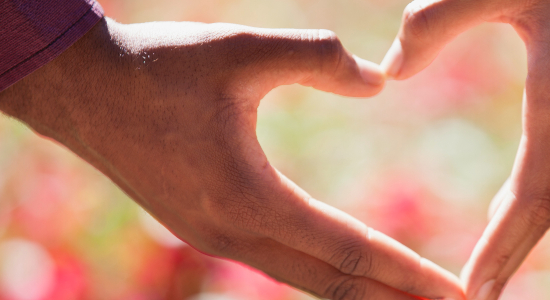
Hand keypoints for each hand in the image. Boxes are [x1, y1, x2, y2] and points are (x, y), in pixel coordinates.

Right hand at [0, 18, 464, 299]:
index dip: (406, 273)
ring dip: (358, 293)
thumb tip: (379, 82)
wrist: (84, 90)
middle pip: (331, 286)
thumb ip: (318, 58)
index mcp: (249, 198)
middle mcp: (233, 234)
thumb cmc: (161, 66)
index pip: (348, 251)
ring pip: (303, 281)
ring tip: (408, 298)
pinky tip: (345, 271)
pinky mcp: (206, 229)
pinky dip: (321, 275)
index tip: (453, 292)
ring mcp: (216, 239)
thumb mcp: (243, 49)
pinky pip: (278, 264)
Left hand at [382, 0, 549, 298]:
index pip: (530, 196)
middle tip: (475, 298)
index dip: (501, 247)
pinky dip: (538, 198)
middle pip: (547, 206)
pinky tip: (515, 208)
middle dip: (512, 255)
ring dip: (524, 231)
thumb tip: (388, 72)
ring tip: (489, 268)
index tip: (473, 289)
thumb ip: (435, 24)